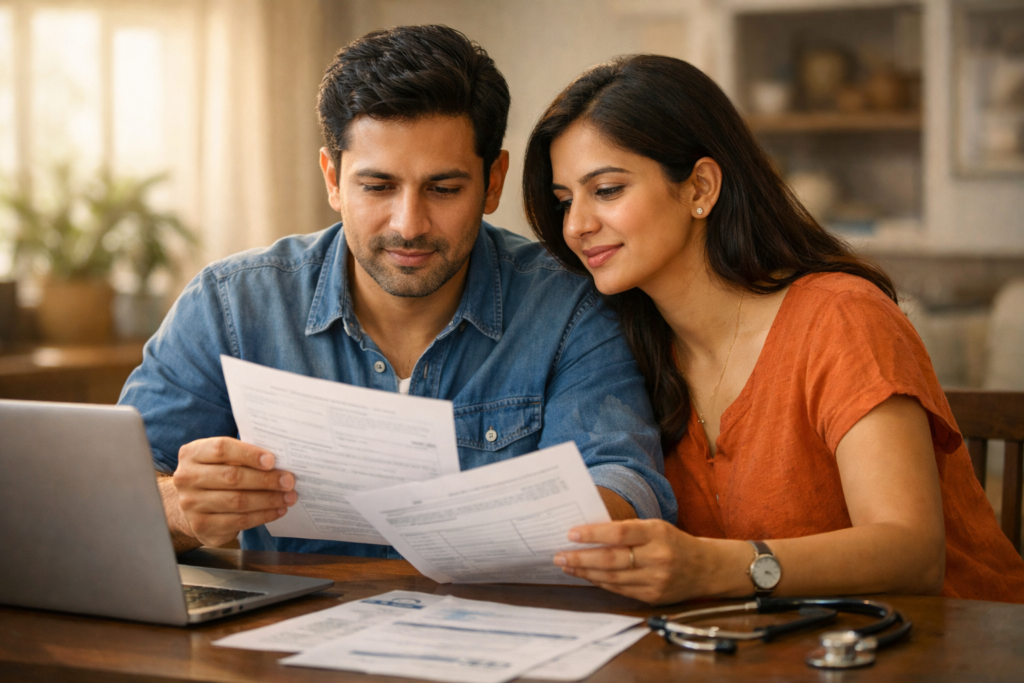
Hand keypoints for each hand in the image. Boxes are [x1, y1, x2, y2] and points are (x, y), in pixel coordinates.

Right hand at [172, 437, 296, 547]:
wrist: (191, 504)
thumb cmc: (215, 474)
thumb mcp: (221, 459)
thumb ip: (243, 456)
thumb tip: (280, 462)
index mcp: (192, 454)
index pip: (221, 449)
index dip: (249, 454)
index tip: (272, 460)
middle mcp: (187, 478)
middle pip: (232, 477)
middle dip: (266, 479)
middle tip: (289, 481)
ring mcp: (191, 504)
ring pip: (238, 501)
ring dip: (269, 499)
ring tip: (289, 497)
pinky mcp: (201, 526)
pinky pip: (238, 521)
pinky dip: (263, 515)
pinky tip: (277, 510)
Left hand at [553, 519, 709, 604]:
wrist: (705, 568)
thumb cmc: (674, 542)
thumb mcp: (655, 527)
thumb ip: (628, 529)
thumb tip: (589, 532)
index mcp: (657, 533)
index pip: (621, 532)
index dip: (594, 533)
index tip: (571, 534)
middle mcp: (657, 557)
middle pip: (612, 559)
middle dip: (581, 558)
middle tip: (558, 555)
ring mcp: (655, 580)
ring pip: (612, 577)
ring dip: (585, 572)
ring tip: (567, 565)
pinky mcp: (652, 597)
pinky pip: (619, 589)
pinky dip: (600, 582)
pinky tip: (586, 575)